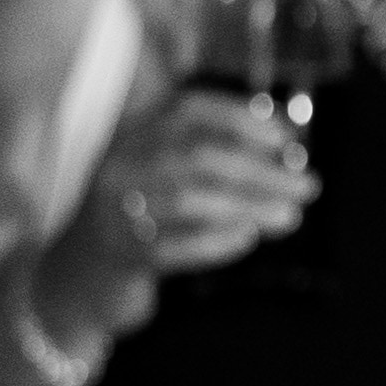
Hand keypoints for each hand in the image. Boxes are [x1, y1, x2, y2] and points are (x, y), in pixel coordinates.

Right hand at [36, 90, 316, 339]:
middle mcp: (117, 165)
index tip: (286, 138)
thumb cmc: (139, 216)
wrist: (77, 276)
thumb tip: (286, 151)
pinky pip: (177, 246)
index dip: (241, 118)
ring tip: (290, 216)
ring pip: (191, 200)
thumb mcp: (161, 174)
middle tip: (308, 186)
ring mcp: (113, 211)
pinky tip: (247, 239)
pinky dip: (218, 241)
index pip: (188, 110)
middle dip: (262, 171)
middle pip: (199, 157)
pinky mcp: (120, 255)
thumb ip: (210, 154)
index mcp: (129, 134)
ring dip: (250, 207)